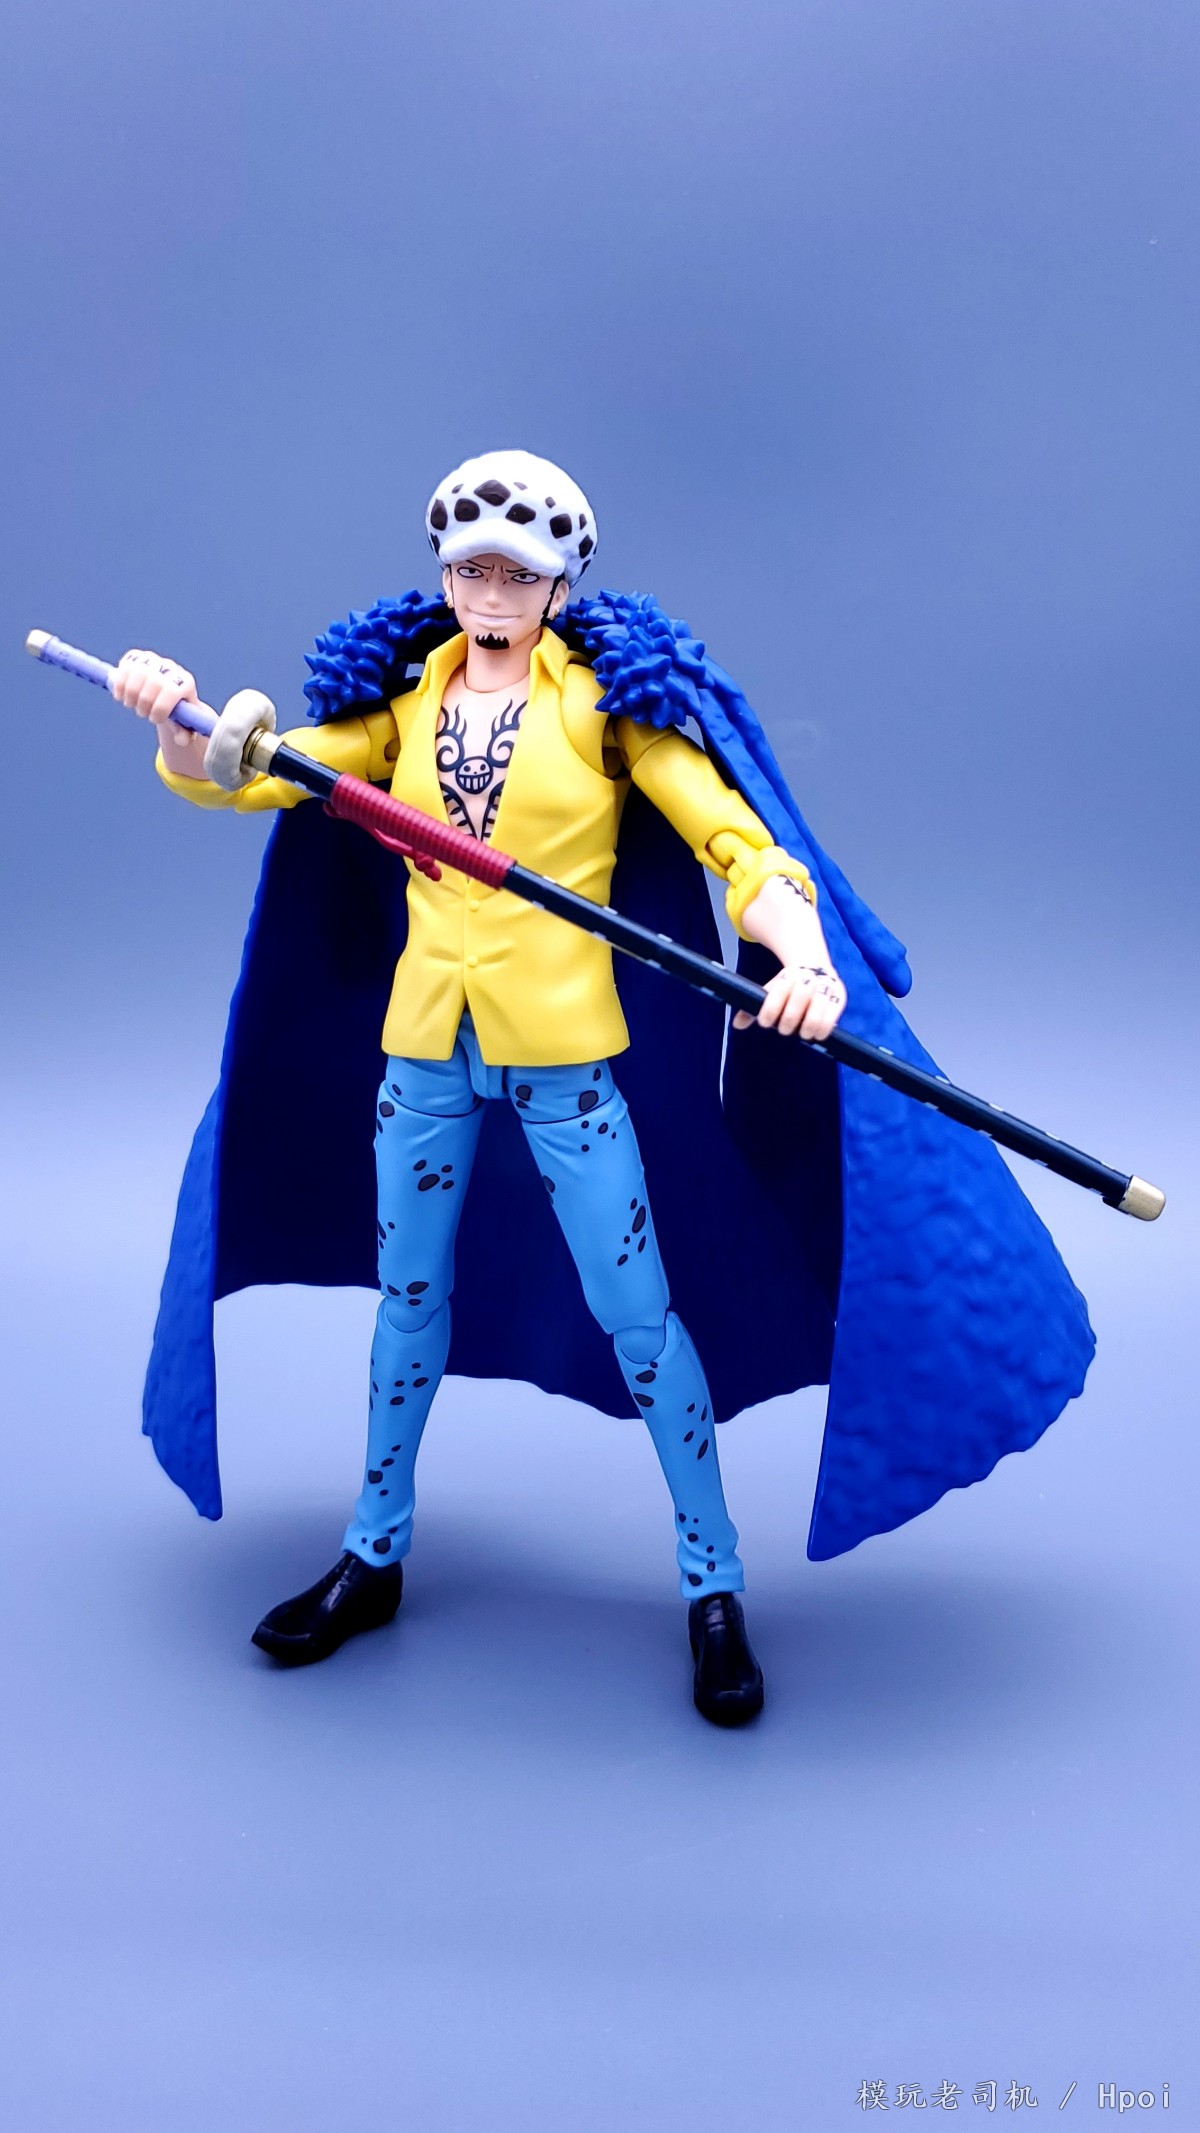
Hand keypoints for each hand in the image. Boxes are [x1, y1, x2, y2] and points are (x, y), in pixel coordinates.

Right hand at [112, 648, 207, 776]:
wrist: (165, 693)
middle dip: (144, 704)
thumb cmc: (176, 712)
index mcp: (185, 683)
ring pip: (136, 673)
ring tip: (131, 705)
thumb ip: (185, 735)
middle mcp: (170, 668)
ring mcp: (153, 660)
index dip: (159, 709)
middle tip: (142, 714)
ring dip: (129, 695)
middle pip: (153, 683)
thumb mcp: (183, 725)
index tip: (155, 719)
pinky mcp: (137, 657)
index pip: (171, 692)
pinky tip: (121, 696)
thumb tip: (181, 740)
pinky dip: (119, 683)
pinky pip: (124, 666)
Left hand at [733, 962, 846, 1042]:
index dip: (771, 1007)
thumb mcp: (770, 991)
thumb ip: (753, 1008)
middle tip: (783, 1030)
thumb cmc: (788, 986)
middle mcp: (808, 977)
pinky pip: (834, 1012)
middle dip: (790, 1017)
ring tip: (803, 1034)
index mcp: (788, 975)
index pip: (779, 989)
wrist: (815, 968)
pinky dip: (825, 1026)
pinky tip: (817, 1035)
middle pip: (800, 996)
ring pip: (819, 1005)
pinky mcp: (839, 995)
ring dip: (809, 1024)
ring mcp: (825, 985)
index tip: (765, 1023)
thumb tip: (737, 1025)